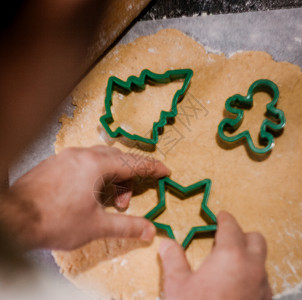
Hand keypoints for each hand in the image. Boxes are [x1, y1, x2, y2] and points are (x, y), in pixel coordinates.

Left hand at [1, 145, 169, 250]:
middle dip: (128, 178)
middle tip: (127, 202)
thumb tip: (150, 231)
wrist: (11, 219)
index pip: (132, 163)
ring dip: (110, 178)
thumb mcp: (96, 226)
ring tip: (107, 203)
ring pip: (99, 159)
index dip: (151, 168)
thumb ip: (127, 226)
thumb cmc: (54, 221)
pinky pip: (83, 162)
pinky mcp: (55, 163)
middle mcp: (81, 154)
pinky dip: (94, 175)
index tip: (165, 170)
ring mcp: (66, 156)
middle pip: (116, 159)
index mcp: (95, 165)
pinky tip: (89, 192)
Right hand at [159, 211, 271, 299]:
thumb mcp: (177, 285)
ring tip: (227, 264)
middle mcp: (252, 268)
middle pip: (256, 239)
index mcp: (231, 256)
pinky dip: (250, 276)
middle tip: (225, 238)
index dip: (224, 218)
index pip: (231, 226)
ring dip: (247, 256)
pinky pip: (261, 281)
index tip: (220, 216)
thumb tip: (167, 244)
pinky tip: (234, 286)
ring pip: (260, 261)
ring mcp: (262, 288)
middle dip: (242, 234)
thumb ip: (173, 259)